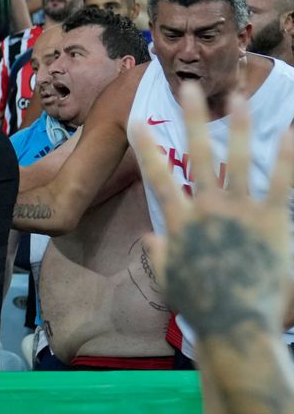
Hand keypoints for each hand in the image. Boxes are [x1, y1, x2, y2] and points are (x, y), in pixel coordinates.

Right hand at [135, 86, 293, 339]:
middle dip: (193, 119)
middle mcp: (207, 210)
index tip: (135, 121)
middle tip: (190, 89)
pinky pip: (280, 183)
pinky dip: (286, 156)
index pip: (157, 178)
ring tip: (239, 98)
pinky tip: (291, 131)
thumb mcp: (170, 280)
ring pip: (239, 160)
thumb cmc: (201, 307)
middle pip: (198, 155)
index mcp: (179, 224)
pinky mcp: (271, 222)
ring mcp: (239, 213)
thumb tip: (150, 240)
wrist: (234, 324)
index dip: (145, 148)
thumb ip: (159, 256)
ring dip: (239, 126)